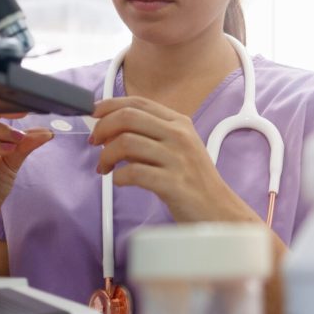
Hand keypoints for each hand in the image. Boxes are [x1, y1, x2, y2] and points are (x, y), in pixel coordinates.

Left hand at [90, 97, 255, 223]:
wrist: (219, 211)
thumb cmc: (193, 181)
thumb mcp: (179, 147)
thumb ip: (151, 134)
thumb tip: (112, 128)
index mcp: (179, 123)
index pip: (138, 102)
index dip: (109, 106)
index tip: (94, 116)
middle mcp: (179, 135)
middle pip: (128, 117)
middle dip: (102, 129)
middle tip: (95, 143)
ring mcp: (177, 159)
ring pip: (126, 143)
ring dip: (106, 156)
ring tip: (104, 168)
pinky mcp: (173, 183)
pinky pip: (134, 172)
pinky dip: (118, 177)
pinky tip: (119, 181)